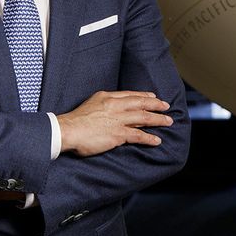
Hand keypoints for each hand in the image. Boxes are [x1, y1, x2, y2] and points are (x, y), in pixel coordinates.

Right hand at [57, 90, 172, 156]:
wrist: (67, 130)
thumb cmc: (76, 119)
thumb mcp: (92, 102)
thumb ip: (105, 102)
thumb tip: (115, 106)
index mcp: (108, 97)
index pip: (131, 94)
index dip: (144, 96)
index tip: (153, 96)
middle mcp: (115, 106)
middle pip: (141, 103)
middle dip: (156, 104)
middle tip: (166, 106)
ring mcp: (118, 120)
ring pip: (143, 117)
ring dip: (158, 119)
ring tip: (168, 121)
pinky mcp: (118, 134)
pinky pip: (138, 135)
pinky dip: (149, 138)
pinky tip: (157, 140)